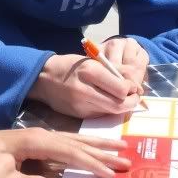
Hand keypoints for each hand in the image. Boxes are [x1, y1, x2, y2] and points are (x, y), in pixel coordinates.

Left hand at [0, 127, 130, 177]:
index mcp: (9, 144)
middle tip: (122, 150)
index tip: (105, 168)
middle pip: (58, 140)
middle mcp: (12, 142)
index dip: (81, 156)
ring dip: (82, 149)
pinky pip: (42, 158)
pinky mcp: (10, 165)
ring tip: (111, 150)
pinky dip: (63, 159)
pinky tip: (80, 161)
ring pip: (53, 146)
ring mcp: (12, 151)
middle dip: (90, 146)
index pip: (53, 145)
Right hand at [28, 38, 148, 119]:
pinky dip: (108, 110)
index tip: (132, 86)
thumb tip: (135, 84)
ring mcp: (81, 105)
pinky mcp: (78, 115)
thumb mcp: (92, 61)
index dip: (132, 89)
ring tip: (122, 99)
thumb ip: (114, 71)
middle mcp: (85, 90)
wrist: (42, 79)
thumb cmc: (69, 66)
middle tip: (134, 97)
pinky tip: (106, 102)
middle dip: (131, 102)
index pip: (121, 88)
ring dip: (121, 107)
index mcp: (89, 71)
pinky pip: (101, 115)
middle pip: (119, 105)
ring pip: (112, 113)